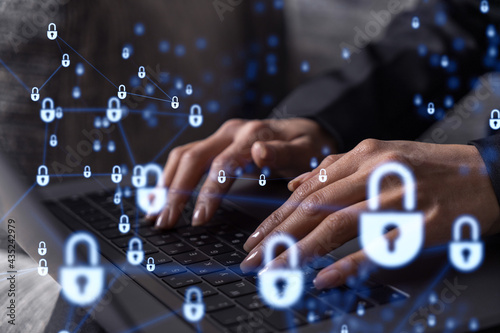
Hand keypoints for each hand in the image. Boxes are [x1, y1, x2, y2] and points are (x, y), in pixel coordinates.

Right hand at [152, 118, 335, 228]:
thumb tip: (258, 152)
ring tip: (156, 213)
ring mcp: (220, 136)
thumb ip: (282, 153)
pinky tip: (163, 195)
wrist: (304, 130)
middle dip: (176, 191)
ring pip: (184, 155)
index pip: (222, 164)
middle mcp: (231, 132)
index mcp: (252, 135)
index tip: (198, 219)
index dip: (207, 192)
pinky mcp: (216, 144)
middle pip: (193, 158)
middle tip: (165, 221)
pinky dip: (171, 177)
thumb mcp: (304, 151)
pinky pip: (186, 157)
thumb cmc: (306, 146)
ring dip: (167, 184)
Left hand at [240, 139, 499, 288]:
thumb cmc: (428, 167)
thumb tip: (295, 185)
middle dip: (278, 235)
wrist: (485, 172)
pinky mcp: (424, 223)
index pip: (308, 190)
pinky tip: (325, 278)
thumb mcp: (380, 156)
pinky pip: (381, 246)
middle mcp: (376, 172)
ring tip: (276, 270)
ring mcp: (399, 197)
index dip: (277, 216)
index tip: (255, 238)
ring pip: (339, 224)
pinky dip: (350, 263)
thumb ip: (335, 169)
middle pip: (315, 207)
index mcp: (363, 155)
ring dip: (302, 250)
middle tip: (252, 258)